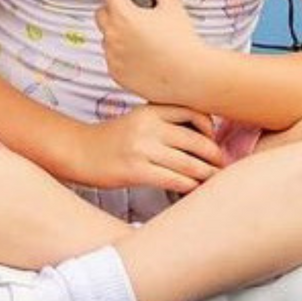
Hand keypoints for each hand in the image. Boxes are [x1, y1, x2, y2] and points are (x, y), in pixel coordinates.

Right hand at [65, 102, 226, 192]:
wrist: (78, 152)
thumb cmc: (112, 139)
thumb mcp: (138, 120)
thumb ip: (165, 122)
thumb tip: (203, 137)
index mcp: (150, 110)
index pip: (194, 112)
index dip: (211, 128)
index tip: (213, 141)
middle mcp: (148, 126)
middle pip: (197, 141)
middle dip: (215, 157)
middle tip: (223, 166)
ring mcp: (142, 149)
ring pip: (189, 164)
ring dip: (207, 175)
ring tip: (214, 180)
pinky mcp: (135, 171)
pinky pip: (174, 180)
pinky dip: (189, 186)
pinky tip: (192, 189)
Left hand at [87, 0, 210, 107]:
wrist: (191, 78)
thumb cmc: (183, 40)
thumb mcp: (173, 5)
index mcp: (124, 14)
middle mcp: (112, 35)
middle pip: (103, 12)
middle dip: (114, 8)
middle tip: (134, 11)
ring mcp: (112, 56)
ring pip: (108, 36)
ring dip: (119, 32)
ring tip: (146, 40)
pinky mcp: (115, 73)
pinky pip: (113, 55)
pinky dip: (123, 52)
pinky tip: (144, 56)